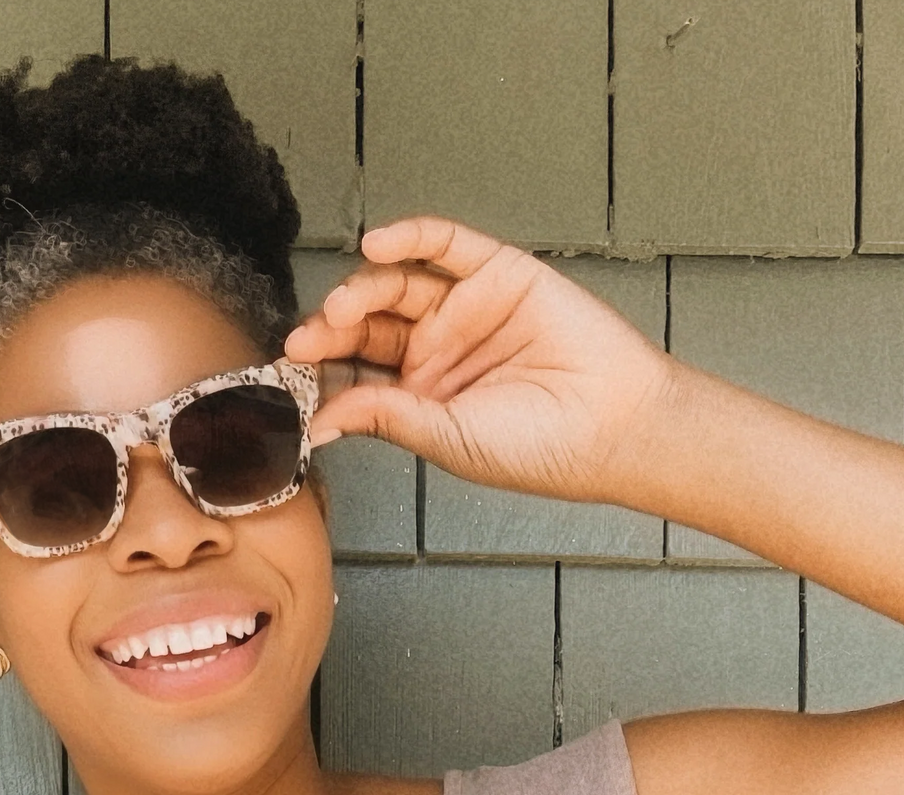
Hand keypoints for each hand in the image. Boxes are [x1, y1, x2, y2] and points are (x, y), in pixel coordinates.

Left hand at [284, 218, 673, 507]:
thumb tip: (322, 418)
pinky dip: (410, 237)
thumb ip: (387, 417)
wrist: (613, 426)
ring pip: (398, 286)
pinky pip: (445, 244)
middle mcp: (438, 351)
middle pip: (369, 327)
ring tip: (341, 309)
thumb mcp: (447, 440)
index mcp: (421, 398)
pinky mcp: (497, 272)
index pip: (358, 375)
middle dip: (332, 331)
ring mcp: (466, 309)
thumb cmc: (540, 449)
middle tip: (307, 342)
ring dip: (362, 291)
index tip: (290, 380)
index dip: (324, 372)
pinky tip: (376, 247)